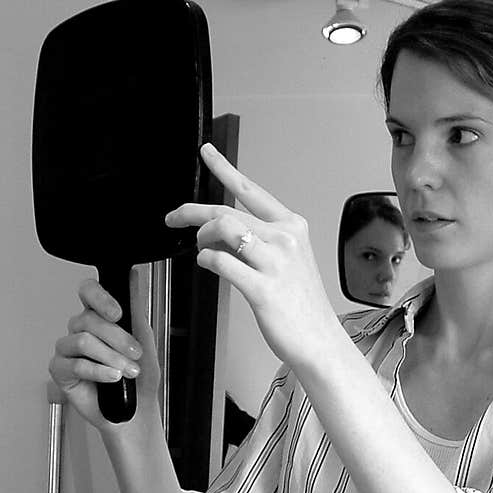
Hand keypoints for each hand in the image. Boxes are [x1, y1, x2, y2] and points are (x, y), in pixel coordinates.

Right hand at [48, 269, 159, 429]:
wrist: (137, 411)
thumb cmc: (140, 379)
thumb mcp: (144, 339)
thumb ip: (135, 308)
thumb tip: (133, 276)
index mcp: (98, 318)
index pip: (88, 292)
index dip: (100, 298)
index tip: (117, 313)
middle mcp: (80, 330)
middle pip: (88, 320)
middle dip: (118, 338)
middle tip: (135, 354)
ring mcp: (67, 350)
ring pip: (83, 341)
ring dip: (111, 357)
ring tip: (126, 371)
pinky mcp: (60, 371)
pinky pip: (75, 364)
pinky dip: (98, 372)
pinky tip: (112, 378)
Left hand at [165, 144, 340, 372]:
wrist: (318, 340)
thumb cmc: (301, 303)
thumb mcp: (287, 260)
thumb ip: (259, 241)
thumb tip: (220, 231)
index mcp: (292, 226)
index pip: (250, 190)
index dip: (223, 167)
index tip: (206, 151)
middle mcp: (285, 238)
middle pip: (226, 211)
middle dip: (191, 212)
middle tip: (173, 218)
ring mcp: (275, 262)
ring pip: (223, 229)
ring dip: (202, 238)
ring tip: (200, 249)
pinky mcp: (262, 288)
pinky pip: (221, 262)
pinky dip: (207, 260)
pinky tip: (208, 265)